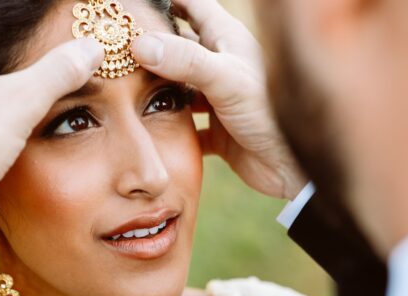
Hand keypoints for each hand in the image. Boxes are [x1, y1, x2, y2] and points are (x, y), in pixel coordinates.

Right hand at [132, 0, 304, 202]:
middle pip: (178, 44)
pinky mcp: (216, 132)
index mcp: (225, 38)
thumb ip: (184, 60)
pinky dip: (166, 127)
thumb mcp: (225, 79)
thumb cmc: (267, 113)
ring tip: (119, 85)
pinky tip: (143, 129)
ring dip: (153, 86)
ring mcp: (216, 98)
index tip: (131, 3)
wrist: (292, 167)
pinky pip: (185, 126)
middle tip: (115, 44)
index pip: (189, 4)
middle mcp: (219, 63)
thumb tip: (140, 44)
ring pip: (177, 85)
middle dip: (150, 42)